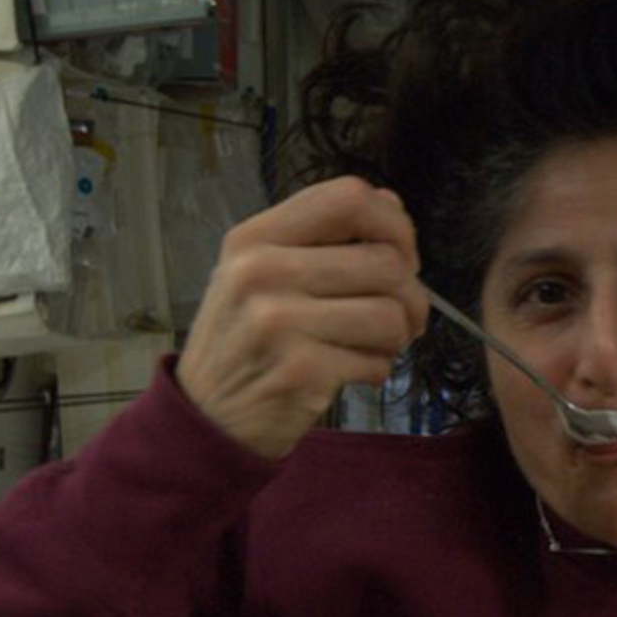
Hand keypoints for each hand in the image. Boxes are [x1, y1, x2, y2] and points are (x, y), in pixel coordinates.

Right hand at [177, 177, 428, 458]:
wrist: (205, 419)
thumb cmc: (245, 342)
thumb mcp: (259, 276)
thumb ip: (321, 238)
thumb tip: (390, 203)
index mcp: (254, 238)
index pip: (350, 197)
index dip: (395, 225)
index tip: (401, 255)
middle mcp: (261, 271)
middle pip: (387, 262)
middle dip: (411, 296)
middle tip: (400, 319)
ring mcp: (277, 321)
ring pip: (391, 315)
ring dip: (397, 338)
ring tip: (372, 347)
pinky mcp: (299, 370)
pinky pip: (377, 362)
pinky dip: (376, 371)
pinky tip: (349, 373)